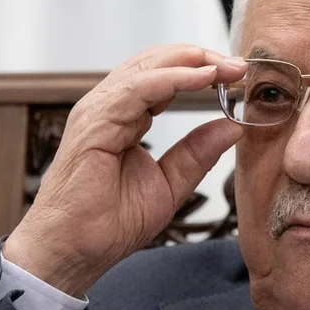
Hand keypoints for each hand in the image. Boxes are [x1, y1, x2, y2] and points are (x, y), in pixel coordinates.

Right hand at [3, 45, 246, 296]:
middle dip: (200, 58)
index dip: (201, 72)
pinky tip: (202, 78)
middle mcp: (108, 108)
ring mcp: (98, 112)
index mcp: (124, 118)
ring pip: (147, 68)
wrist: (72, 251)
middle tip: (237, 64)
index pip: (163, 78)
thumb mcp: (169, 184)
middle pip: (156, 63)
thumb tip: (232, 126)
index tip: (237, 75)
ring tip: (226, 66)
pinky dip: (173, 79)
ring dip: (191, 62)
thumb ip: (197, 153)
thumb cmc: (106, 224)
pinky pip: (138, 89)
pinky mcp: (94, 122)